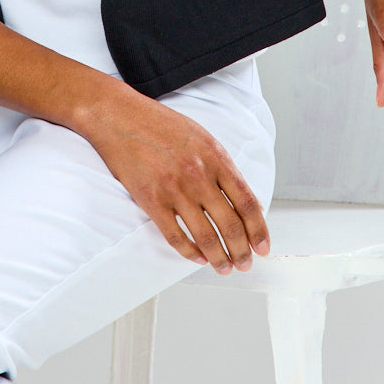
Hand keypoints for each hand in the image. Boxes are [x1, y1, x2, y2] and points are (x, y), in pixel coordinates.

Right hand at [77, 86, 269, 273]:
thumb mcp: (202, 138)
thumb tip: (243, 201)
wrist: (120, 117)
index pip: (248, 202)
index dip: (259, 230)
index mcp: (216, 158)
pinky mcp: (152, 200)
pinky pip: (176, 236)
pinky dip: (189, 252)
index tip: (263, 246)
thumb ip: (223, 168)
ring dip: (219, 258)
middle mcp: (199, 175)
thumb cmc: (161, 125)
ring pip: (206, 237)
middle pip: (231, 225)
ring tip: (224, 267)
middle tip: (245, 264)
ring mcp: (175, 189)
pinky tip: (197, 257)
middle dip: (242, 251)